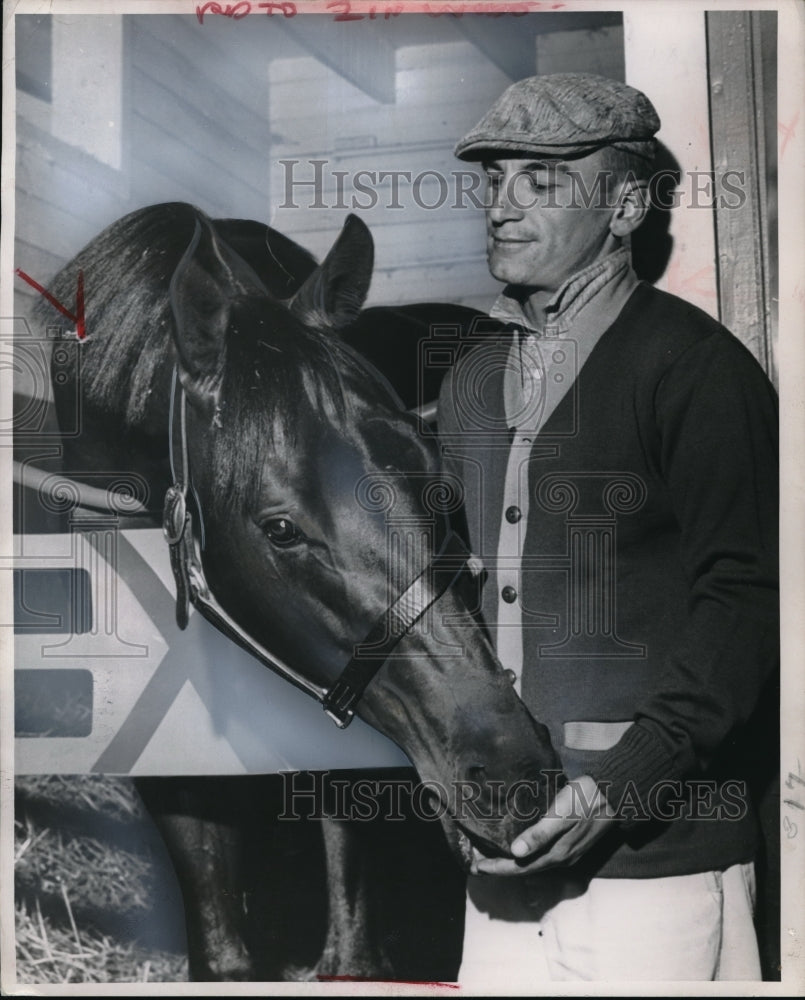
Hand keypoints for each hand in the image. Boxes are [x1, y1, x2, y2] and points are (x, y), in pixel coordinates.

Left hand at [473, 775, 616, 875]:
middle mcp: (561, 859)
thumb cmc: (586, 799)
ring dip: (514, 864)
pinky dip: (528, 856)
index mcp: (557, 854)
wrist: (616, 794)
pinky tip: (521, 848)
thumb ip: (540, 833)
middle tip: (479, 865)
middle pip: (526, 869)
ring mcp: (568, 853)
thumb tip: (515, 853)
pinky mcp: (572, 844)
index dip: (498, 869)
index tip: (477, 867)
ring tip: (494, 857)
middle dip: (502, 869)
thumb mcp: (561, 813)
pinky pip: (544, 857)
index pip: (520, 868)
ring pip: (535, 865)